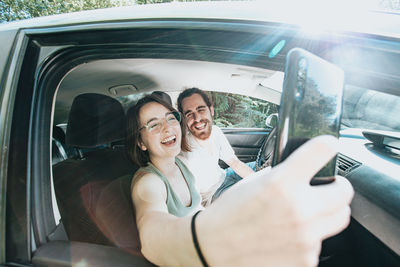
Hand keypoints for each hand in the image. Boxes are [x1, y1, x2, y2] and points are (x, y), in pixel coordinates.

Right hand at [196, 135, 353, 266]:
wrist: (213, 249)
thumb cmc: (228, 216)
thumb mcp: (252, 183)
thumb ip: (281, 175)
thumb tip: (302, 172)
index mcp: (282, 183)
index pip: (322, 151)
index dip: (328, 145)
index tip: (329, 147)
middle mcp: (299, 209)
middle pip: (345, 193)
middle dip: (338, 187)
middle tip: (328, 188)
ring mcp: (306, 238)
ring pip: (337, 220)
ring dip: (324, 214)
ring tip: (301, 216)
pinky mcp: (306, 260)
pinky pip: (320, 243)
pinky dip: (309, 238)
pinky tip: (288, 237)